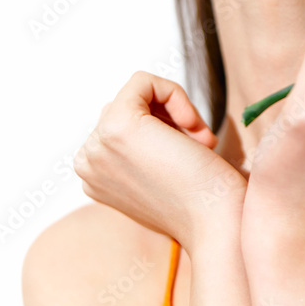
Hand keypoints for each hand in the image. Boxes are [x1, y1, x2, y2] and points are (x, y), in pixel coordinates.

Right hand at [73, 71, 246, 251]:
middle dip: (169, 120)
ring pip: (135, 95)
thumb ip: (142, 151)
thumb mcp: (160, 176)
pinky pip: (143, 81)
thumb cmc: (203, 203)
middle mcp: (86, 163)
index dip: (163, 130)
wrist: (217, 224)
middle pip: (127, 109)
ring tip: (199, 143)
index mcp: (94, 177)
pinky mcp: (118, 125)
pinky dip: (175, 94)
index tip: (192, 153)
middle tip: (200, 146)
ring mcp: (98, 144)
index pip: (122, 127)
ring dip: (175, 111)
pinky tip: (192, 126)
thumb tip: (152, 114)